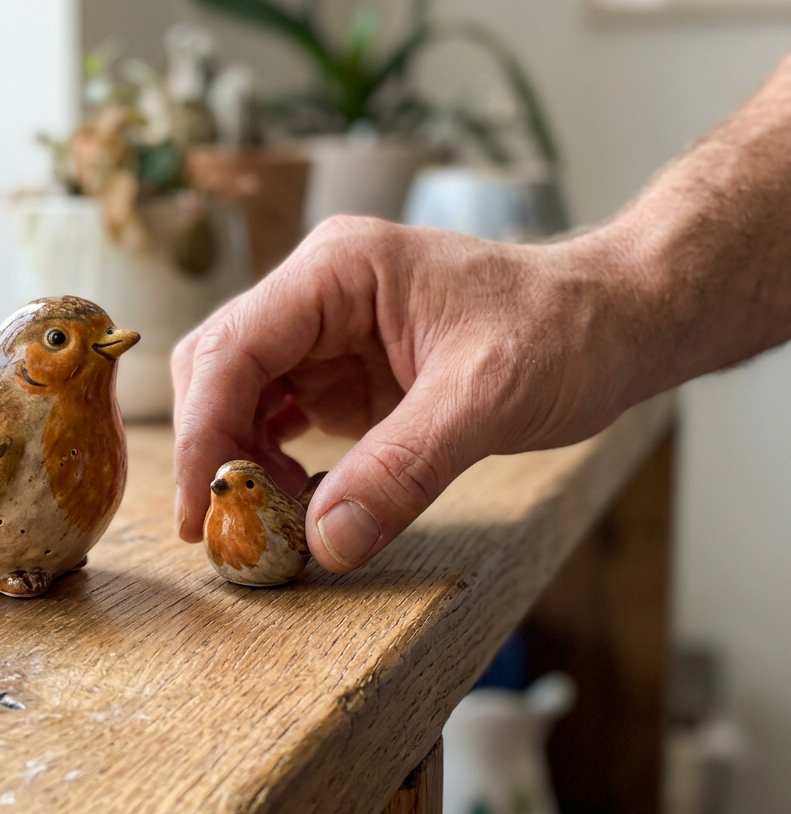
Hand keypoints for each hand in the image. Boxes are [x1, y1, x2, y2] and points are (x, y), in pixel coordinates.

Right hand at [172, 216, 643, 571]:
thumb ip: (403, 469)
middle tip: (223, 531)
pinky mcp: (342, 373)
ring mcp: (326, 335)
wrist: (613, 323)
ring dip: (239, 463)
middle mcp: (318, 294)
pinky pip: (279, 420)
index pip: (236, 347)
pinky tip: (295, 503)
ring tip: (266, 524)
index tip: (200, 510)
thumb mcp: (486, 399)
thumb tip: (325, 543)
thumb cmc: (563, 331)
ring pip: (240, 398)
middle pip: (220, 369)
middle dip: (213, 450)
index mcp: (338, 270)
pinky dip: (273, 466)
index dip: (204, 431)